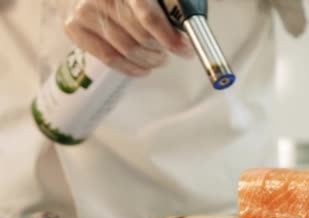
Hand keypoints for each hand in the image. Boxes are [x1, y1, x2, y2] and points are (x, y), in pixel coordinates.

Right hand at [64, 0, 194, 76]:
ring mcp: (84, 12)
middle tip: (170, 53)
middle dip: (161, 49)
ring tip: (158, 59)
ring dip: (149, 60)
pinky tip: (143, 68)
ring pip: (127, 49)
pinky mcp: (73, 28)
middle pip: (140, 36)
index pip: (147, 16)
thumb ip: (167, 7)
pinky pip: (109, 58)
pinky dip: (131, 68)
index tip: (185, 49)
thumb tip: (185, 29)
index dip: (169, 36)